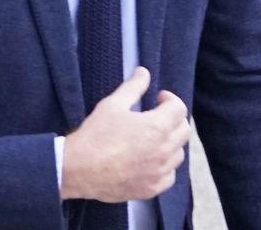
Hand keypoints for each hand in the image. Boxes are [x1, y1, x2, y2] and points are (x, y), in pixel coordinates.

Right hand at [60, 66, 189, 201]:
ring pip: (179, 154)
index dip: (169, 100)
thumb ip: (133, 86)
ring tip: (153, 139)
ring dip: (171, 143)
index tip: (158, 100)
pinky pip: (169, 176)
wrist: (76, 169)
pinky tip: (151, 162)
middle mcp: (163, 150)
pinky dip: (165, 168)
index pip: (179, 108)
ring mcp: (158, 172)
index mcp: (157, 126)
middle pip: (184, 130)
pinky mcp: (150, 189)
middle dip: (173, 119)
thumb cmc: (95, 135)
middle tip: (157, 117)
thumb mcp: (113, 104)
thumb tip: (144, 72)